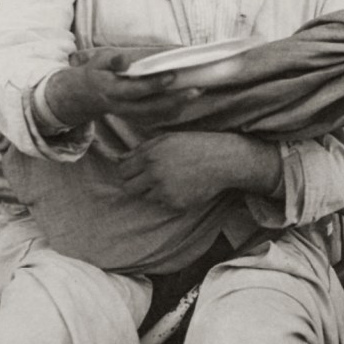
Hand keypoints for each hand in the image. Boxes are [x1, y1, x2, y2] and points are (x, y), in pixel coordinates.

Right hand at [45, 50, 200, 129]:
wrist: (84, 97)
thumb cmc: (95, 73)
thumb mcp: (98, 61)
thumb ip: (112, 60)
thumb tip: (124, 60)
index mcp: (112, 91)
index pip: (136, 90)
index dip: (154, 85)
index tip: (172, 75)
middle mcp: (122, 107)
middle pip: (151, 108)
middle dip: (175, 100)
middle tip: (196, 90)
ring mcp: (130, 116)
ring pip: (157, 116)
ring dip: (178, 106)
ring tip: (197, 92)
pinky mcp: (136, 119)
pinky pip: (157, 119)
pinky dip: (173, 111)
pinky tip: (187, 100)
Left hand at [117, 131, 281, 210]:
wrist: (223, 160)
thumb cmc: (195, 145)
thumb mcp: (167, 139)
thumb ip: (142, 149)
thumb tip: (119, 158)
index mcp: (150, 155)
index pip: (122, 170)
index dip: (128, 171)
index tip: (136, 171)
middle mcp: (155, 174)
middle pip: (128, 188)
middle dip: (135, 184)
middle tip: (148, 179)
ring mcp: (165, 191)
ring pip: (145, 197)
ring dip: (153, 191)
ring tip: (171, 180)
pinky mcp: (176, 204)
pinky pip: (163, 204)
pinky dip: (169, 198)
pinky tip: (182, 186)